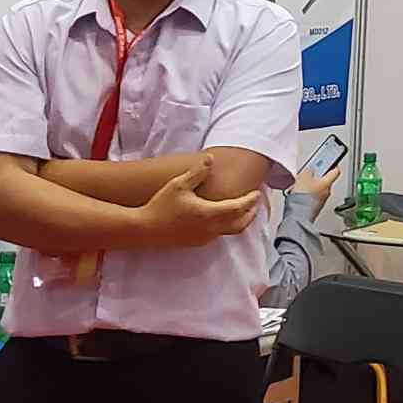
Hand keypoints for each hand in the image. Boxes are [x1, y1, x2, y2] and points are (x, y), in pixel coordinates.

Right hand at [138, 156, 262, 246]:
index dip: (251, 200)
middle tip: (257, 201)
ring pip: (230, 231)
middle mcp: (210, 229)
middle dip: (251, 212)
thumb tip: (211, 159)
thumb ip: (197, 172)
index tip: (258, 192)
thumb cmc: (160, 206)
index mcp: (209, 214)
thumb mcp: (179, 184)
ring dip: (241, 220)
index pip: (239, 208)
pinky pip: (219, 235)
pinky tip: (223, 218)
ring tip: (245, 209)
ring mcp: (204, 238)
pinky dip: (228, 225)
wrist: (143, 229)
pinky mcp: (196, 243)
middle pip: (240, 223)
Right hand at [292, 163, 338, 218]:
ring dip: (311, 186)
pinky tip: (298, 194)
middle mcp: (327, 192)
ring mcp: (321, 201)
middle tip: (310, 173)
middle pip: (325, 180)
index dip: (334, 165)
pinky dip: (307, 194)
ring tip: (300, 185)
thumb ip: (308, 171)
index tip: (332, 162)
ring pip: (318, 189)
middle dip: (318, 176)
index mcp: (327, 183)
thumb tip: (310, 169)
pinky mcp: (314, 208)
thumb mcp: (303, 177)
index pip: (336, 171)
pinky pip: (312, 197)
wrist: (297, 216)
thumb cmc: (303, 198)